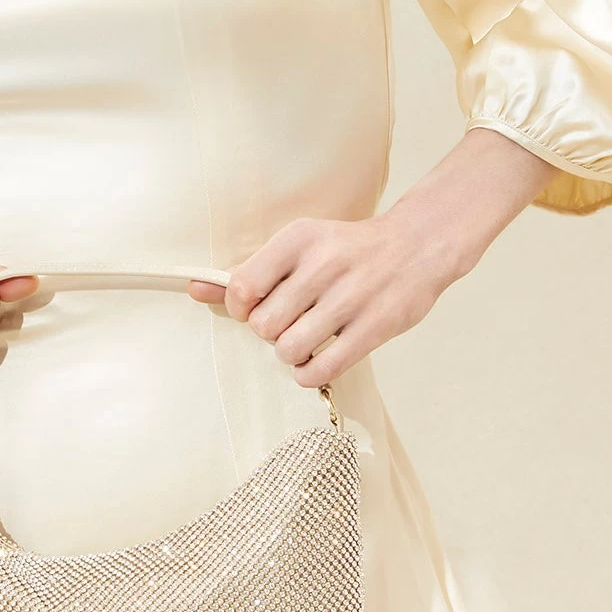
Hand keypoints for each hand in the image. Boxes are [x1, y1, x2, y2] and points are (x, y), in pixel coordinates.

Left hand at [184, 209, 464, 386]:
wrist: (417, 246)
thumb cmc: (347, 251)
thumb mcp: (299, 247)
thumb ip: (250, 272)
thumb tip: (194, 290)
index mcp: (299, 238)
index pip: (242, 287)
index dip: (240, 309)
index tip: (255, 308)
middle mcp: (324, 264)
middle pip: (264, 325)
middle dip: (269, 333)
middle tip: (287, 325)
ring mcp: (352, 296)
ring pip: (290, 349)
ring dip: (290, 354)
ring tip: (304, 342)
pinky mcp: (375, 326)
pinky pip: (322, 368)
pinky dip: (310, 372)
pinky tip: (317, 360)